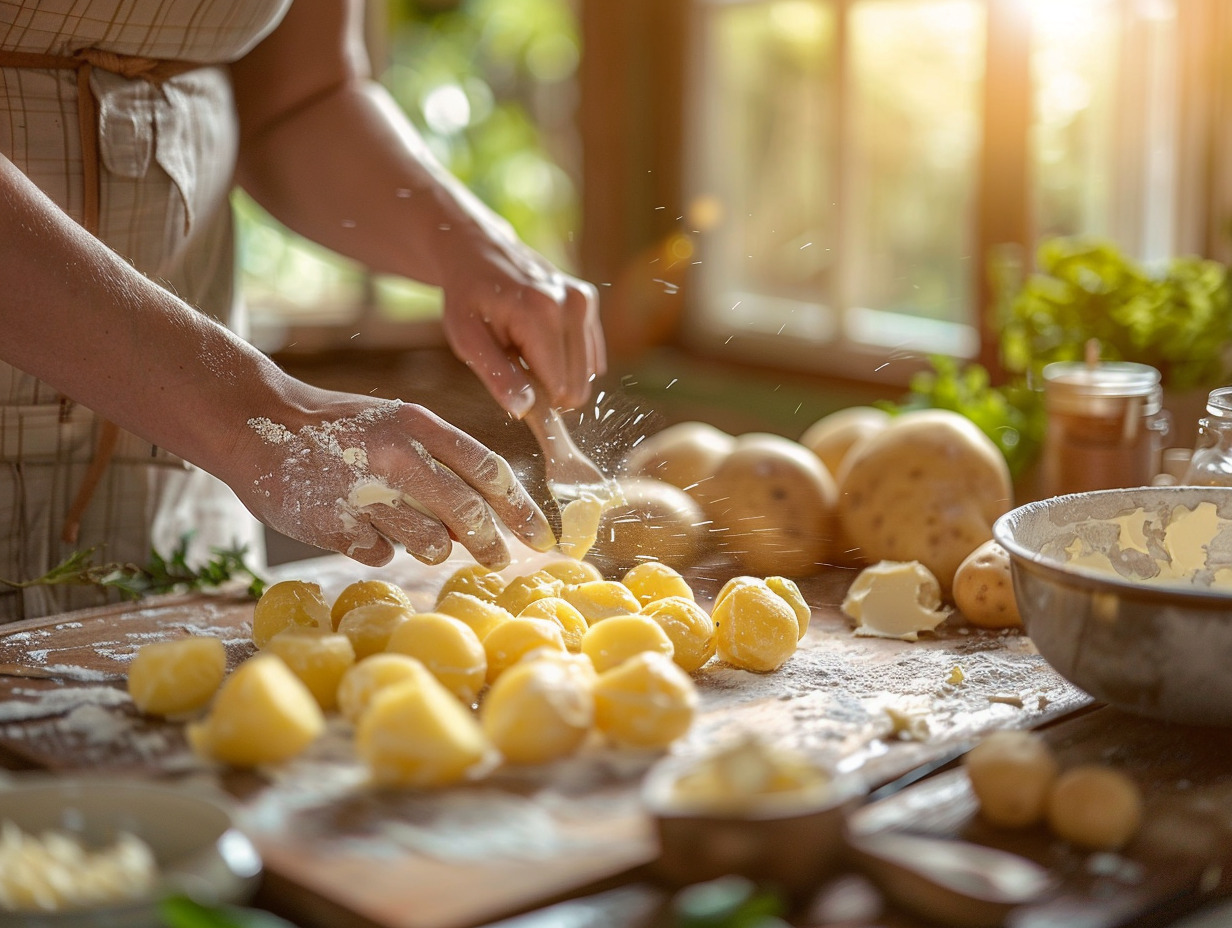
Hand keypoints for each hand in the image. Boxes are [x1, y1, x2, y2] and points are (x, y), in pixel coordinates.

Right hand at [234, 395, 555, 568]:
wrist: (255, 423)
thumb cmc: (341, 430)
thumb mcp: (396, 426)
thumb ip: (441, 465)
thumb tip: (487, 521)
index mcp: (420, 424)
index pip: (490, 471)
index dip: (522, 509)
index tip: (543, 538)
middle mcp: (398, 454)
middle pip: (469, 514)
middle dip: (491, 544)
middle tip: (498, 560)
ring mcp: (365, 491)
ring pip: (431, 543)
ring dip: (431, 547)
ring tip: (408, 530)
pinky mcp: (335, 524)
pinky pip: (379, 554)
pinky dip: (376, 547)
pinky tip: (355, 525)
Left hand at [438, 223, 604, 417]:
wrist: (478, 252)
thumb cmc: (468, 298)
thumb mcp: (467, 339)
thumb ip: (496, 376)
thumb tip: (525, 409)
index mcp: (540, 314)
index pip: (560, 387)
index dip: (537, 399)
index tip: (514, 387)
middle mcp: (572, 304)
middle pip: (578, 385)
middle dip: (548, 386)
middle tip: (516, 363)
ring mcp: (584, 301)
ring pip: (588, 373)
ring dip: (556, 369)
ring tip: (526, 346)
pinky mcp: (589, 302)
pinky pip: (591, 356)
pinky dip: (566, 357)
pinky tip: (541, 339)